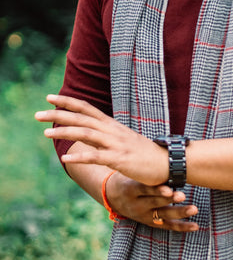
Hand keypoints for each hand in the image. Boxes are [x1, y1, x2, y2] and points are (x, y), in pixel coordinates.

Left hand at [35, 94, 168, 186]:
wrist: (168, 162)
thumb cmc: (145, 153)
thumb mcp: (123, 139)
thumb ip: (105, 135)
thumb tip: (87, 134)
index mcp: (111, 125)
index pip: (86, 108)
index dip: (67, 102)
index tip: (49, 97)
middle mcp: (112, 130)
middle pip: (81, 118)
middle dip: (58, 115)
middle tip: (37, 114)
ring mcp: (116, 144)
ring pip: (86, 133)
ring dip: (65, 132)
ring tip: (45, 133)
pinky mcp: (120, 159)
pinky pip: (96, 156)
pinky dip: (80, 156)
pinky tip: (66, 160)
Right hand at [107, 172, 198, 231]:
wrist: (111, 195)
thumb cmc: (126, 178)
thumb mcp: (129, 173)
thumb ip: (144, 171)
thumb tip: (163, 156)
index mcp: (130, 190)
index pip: (144, 190)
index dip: (156, 190)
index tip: (169, 189)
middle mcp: (136, 205)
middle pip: (155, 203)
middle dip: (169, 200)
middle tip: (182, 195)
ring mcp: (143, 215)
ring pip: (163, 215)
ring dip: (179, 212)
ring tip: (193, 208)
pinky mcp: (150, 222)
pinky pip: (167, 226)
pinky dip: (181, 227)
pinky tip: (195, 225)